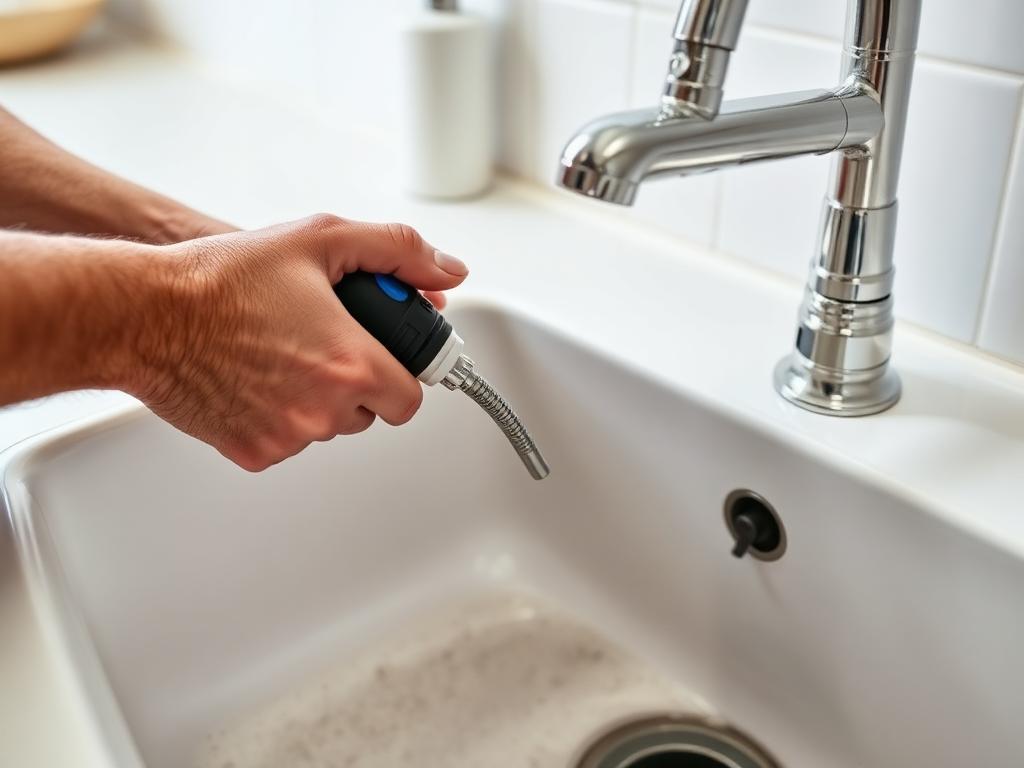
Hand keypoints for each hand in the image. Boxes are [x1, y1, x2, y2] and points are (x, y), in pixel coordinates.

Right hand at [133, 214, 468, 470]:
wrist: (144, 314)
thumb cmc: (223, 277)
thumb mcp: (321, 239)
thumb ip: (397, 251)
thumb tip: (449, 271)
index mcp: (351, 363)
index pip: (411, 397)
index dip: (400, 372)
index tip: (387, 356)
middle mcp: (324, 410)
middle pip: (370, 412)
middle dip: (358, 380)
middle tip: (324, 342)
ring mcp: (287, 436)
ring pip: (328, 426)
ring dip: (320, 398)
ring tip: (284, 351)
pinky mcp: (253, 452)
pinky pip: (287, 440)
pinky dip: (280, 414)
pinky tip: (256, 375)